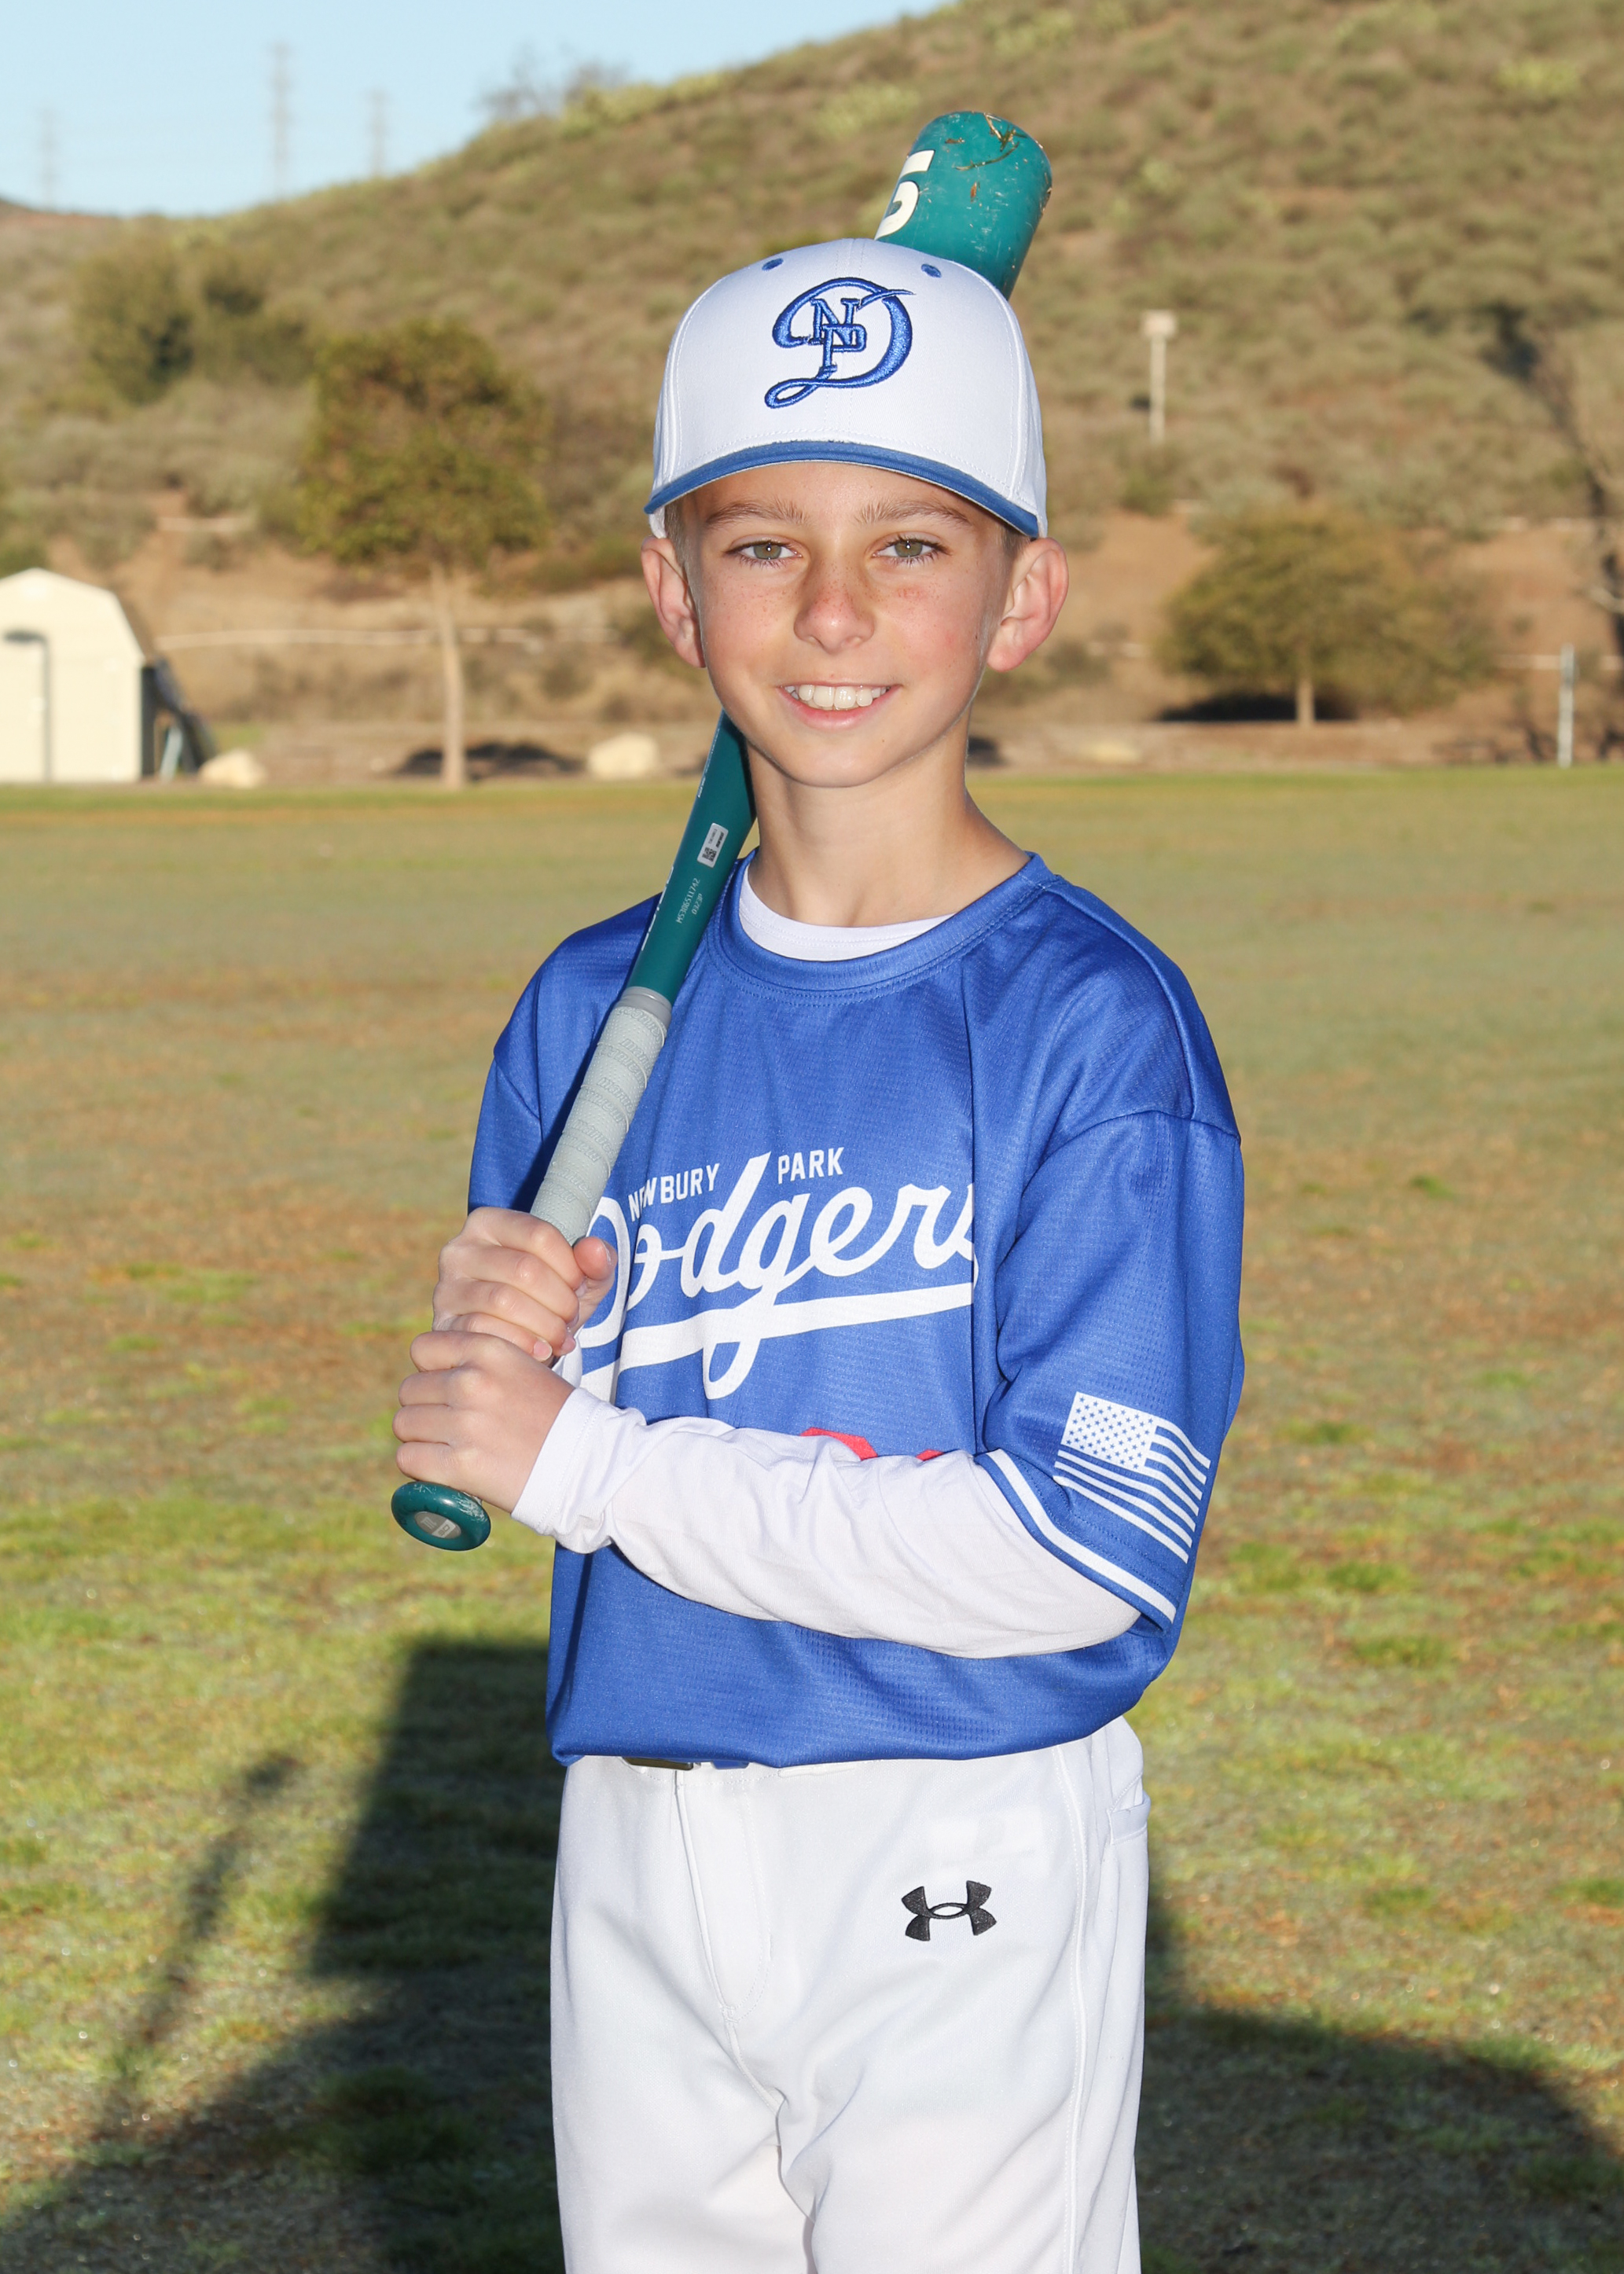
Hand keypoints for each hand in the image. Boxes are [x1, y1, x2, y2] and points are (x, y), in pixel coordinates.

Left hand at [393, 1331, 573, 1511]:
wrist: (589, 1463)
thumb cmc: (556, 1417)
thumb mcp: (523, 1368)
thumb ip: (480, 1364)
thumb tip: (436, 1374)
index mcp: (489, 1349)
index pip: (422, 1348)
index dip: (430, 1370)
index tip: (447, 1389)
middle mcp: (472, 1381)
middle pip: (409, 1390)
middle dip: (424, 1407)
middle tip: (449, 1425)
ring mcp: (465, 1423)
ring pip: (404, 1424)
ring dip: (420, 1437)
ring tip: (447, 1447)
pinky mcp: (460, 1465)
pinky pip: (408, 1458)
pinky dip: (419, 1466)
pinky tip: (441, 1468)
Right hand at [432, 1209, 615, 1359]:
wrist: (518, 1343)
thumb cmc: (550, 1300)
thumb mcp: (582, 1278)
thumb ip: (597, 1261)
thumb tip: (595, 1250)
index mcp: (489, 1223)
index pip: (539, 1234)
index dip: (570, 1266)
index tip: (580, 1286)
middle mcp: (459, 1250)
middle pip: (524, 1269)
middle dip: (560, 1299)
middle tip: (572, 1317)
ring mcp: (446, 1289)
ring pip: (504, 1302)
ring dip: (545, 1325)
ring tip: (561, 1336)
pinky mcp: (444, 1326)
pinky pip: (485, 1333)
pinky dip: (523, 1344)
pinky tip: (542, 1351)